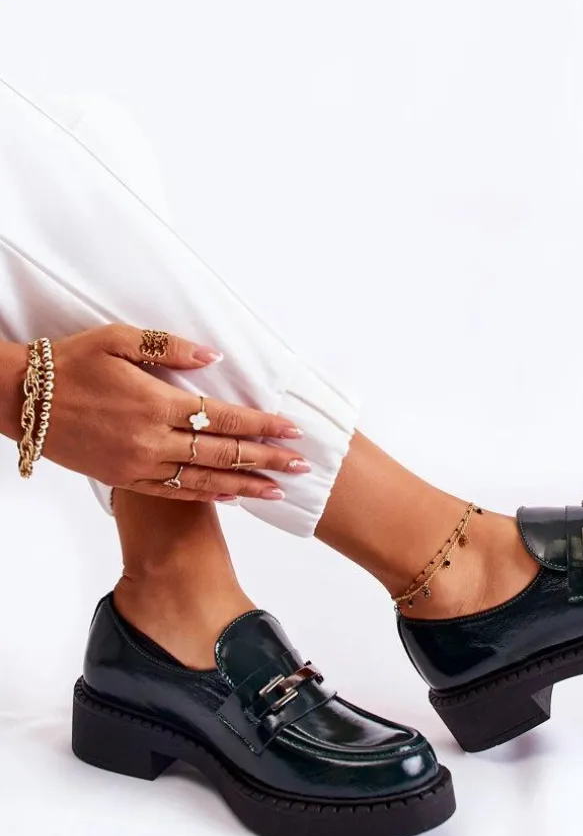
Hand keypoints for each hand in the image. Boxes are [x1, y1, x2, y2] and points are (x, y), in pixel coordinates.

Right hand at [4, 324, 307, 501]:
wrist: (22, 400)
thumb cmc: (71, 362)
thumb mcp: (119, 339)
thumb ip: (170, 349)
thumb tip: (215, 357)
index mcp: (156, 403)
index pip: (224, 418)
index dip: (261, 425)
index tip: (292, 429)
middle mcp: (151, 440)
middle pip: (222, 454)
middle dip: (266, 459)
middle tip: (302, 465)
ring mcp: (138, 464)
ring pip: (203, 480)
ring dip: (245, 485)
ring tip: (278, 490)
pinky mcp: (123, 479)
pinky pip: (174, 492)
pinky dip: (207, 496)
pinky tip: (233, 497)